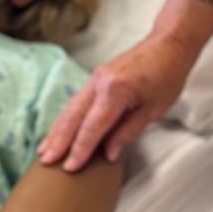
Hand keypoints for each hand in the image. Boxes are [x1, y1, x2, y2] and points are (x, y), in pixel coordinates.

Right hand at [38, 31, 193, 172]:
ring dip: (56, 130)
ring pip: (70, 108)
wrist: (168, 44)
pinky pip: (76, 101)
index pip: (92, 127)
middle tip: (46, 161)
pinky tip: (59, 130)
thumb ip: (128, 131)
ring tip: (44, 149)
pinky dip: (65, 118)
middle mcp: (99, 83)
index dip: (80, 149)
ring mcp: (95, 78)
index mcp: (115, 91)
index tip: (70, 167)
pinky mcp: (95, 77)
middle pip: (73, 117)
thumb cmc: (167, 76)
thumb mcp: (153, 110)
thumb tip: (108, 154)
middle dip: (59, 141)